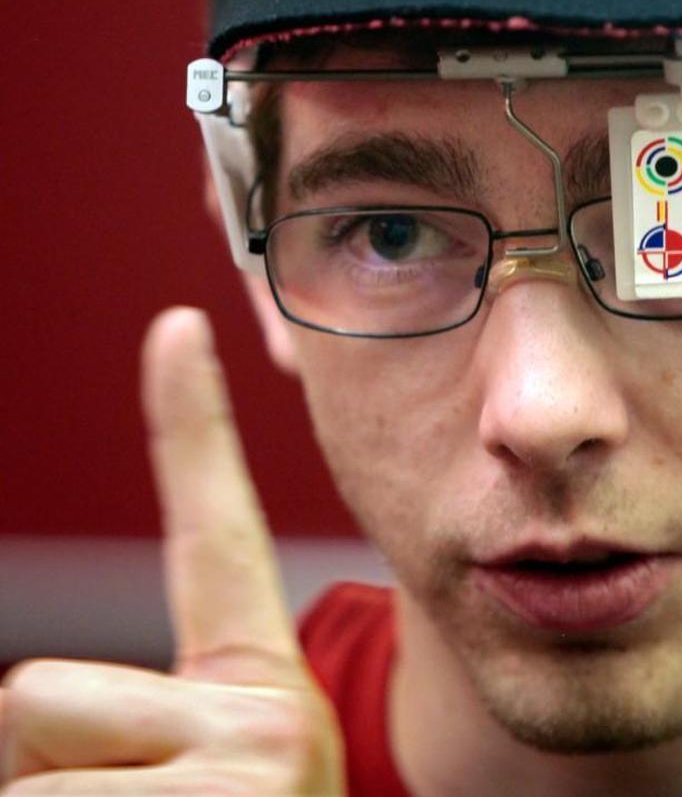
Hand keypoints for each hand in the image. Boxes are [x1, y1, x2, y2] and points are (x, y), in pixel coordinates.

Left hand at [0, 308, 343, 794]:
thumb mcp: (199, 791)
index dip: (194, 426)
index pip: (217, 535)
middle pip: (32, 690)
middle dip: (36, 773)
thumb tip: (26, 694)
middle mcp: (263, 722)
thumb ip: (134, 728)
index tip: (176, 325)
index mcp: (254, 700)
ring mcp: (244, 773)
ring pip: (18, 773)